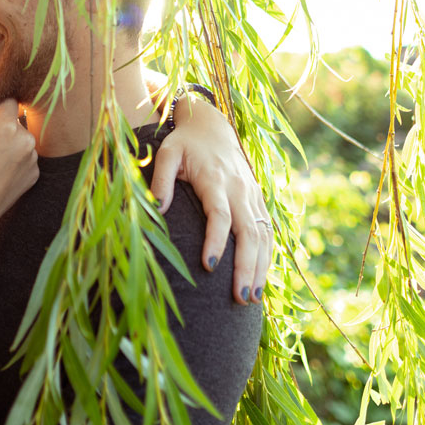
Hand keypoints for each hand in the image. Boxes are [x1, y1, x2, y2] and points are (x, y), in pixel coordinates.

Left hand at [152, 94, 273, 305]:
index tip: (209, 266)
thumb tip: (156, 210)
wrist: (212, 125)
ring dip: (259, 267)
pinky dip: (267, 256)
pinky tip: (260, 279)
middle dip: (246, 266)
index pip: (220, 214)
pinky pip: (268, 231)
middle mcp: (239, 189)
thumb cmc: (184, 143)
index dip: (216, 240)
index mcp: (216, 179)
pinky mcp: (257, 199)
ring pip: (263, 235)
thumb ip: (160, 180)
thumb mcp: (166, 154)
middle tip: (240, 298)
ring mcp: (252, 194)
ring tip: (251, 299)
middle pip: (249, 231)